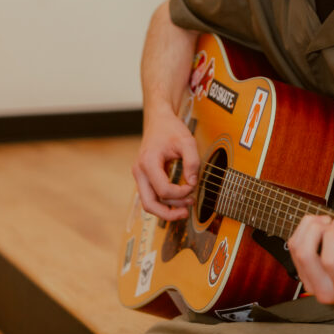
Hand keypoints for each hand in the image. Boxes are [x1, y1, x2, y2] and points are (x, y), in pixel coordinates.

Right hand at [132, 106, 199, 220]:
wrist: (159, 120)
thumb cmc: (171, 128)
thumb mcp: (187, 141)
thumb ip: (192, 162)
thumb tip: (193, 183)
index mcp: (148, 162)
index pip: (163, 190)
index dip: (181, 193)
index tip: (193, 185)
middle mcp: (140, 171)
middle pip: (149, 204)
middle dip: (168, 213)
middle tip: (186, 213)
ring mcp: (140, 175)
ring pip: (149, 203)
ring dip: (167, 209)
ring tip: (186, 207)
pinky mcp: (144, 177)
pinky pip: (152, 195)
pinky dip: (164, 201)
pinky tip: (178, 200)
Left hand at [287, 208, 333, 310]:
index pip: (331, 261)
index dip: (332, 236)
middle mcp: (326, 291)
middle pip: (306, 254)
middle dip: (316, 229)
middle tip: (330, 220)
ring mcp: (312, 286)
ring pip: (297, 250)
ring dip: (307, 228)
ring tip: (323, 220)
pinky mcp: (304, 277)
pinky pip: (294, 251)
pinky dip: (302, 233)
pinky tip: (316, 227)